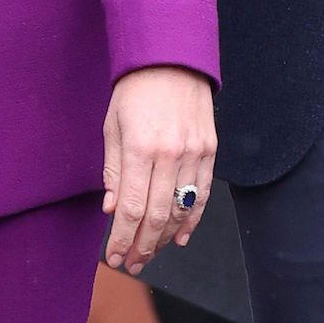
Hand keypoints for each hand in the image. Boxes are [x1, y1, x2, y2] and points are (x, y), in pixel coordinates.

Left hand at [102, 66, 215, 275]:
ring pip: (181, 210)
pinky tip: (180, 237)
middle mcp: (170, 154)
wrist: (172, 58)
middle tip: (131, 264)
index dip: (122, 238)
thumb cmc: (135, 90)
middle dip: (142, 246)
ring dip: (164, 239)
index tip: (114, 257)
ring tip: (150, 254)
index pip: (131, 208)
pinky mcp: (210, 150)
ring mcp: (194, 153)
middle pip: (156, 216)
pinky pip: (202, 194)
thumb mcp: (113, 127)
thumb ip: (114, 170)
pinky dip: (191, 220)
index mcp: (140, 147)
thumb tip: (113, 210)